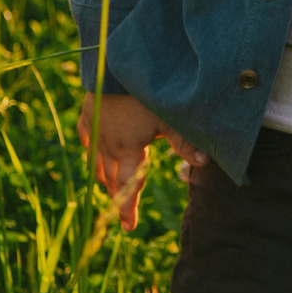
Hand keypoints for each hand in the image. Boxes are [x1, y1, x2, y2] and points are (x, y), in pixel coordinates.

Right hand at [77, 92, 204, 228]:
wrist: (115, 64)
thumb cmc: (145, 92)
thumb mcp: (170, 117)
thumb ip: (185, 142)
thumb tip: (204, 162)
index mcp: (127, 149)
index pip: (127, 186)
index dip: (127, 208)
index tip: (127, 227)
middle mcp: (107, 144)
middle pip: (111, 177)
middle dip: (117, 194)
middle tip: (121, 209)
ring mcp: (94, 129)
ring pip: (97, 161)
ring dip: (104, 176)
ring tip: (110, 186)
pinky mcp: (87, 114)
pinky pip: (87, 138)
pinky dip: (92, 150)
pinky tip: (94, 152)